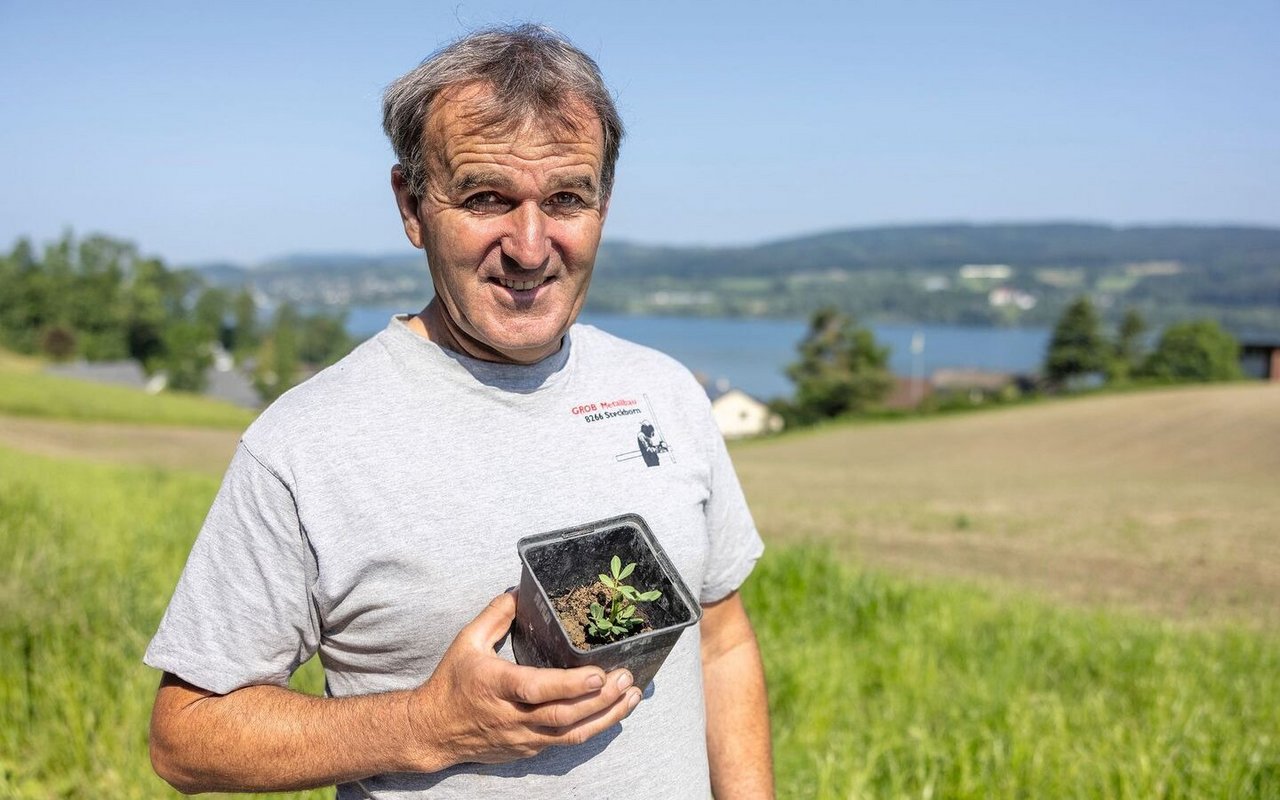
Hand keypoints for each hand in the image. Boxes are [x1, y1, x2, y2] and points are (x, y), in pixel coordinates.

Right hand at [404, 590, 641, 770]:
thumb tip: (518, 591)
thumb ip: (494, 615)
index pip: (537, 688)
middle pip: (563, 714)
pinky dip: (591, 728)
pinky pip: (564, 742)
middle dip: (600, 699)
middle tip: (627, 679)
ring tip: (631, 697)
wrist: (433, 731)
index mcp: (497, 685)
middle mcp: (512, 715)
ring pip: (570, 733)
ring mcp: (522, 737)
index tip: (599, 673)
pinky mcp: (528, 749)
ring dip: (605, 716)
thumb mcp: (467, 642)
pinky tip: (612, 713)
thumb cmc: (452, 683)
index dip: (571, 684)